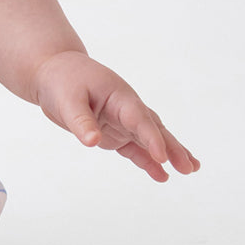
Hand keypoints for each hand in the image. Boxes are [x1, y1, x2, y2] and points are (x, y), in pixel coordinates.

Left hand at [33, 50, 199, 180]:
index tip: (163, 157)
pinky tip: (161, 174)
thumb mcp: (67, 99)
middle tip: (190, 167)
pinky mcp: (114, 131)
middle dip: (172, 148)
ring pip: (149, 138)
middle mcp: (126, 108)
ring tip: (190, 169)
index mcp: (119, 96)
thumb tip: (92, 143)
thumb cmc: (62, 80)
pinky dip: (147, 160)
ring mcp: (122, 120)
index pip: (139, 119)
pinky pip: (134, 148)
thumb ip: (81, 121)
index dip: (152, 138)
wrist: (54, 70)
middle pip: (153, 128)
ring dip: (169, 153)